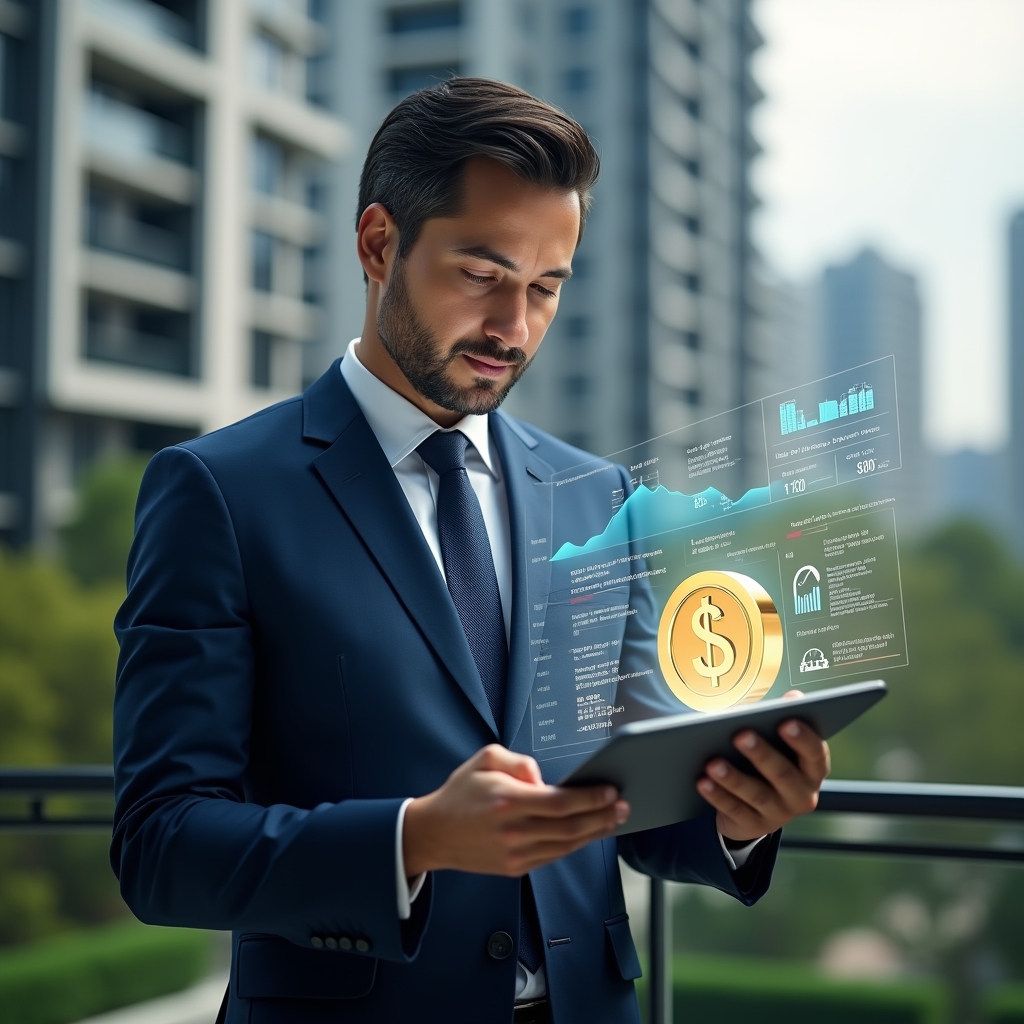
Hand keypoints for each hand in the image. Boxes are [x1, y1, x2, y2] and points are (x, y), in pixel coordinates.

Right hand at [403, 744, 629, 877]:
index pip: (560, 802)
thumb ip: (518, 761)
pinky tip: (588, 834)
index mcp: (507, 801)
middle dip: (603, 817)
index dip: (590, 798)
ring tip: (614, 820)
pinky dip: (575, 845)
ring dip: (595, 833)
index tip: (610, 790)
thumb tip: (543, 778)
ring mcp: (515, 854)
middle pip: (570, 827)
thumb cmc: (460, 793)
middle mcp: (514, 831)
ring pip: (566, 846)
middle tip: (624, 806)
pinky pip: (553, 856)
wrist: (433, 834)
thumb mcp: (484, 759)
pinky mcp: (514, 868)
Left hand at [697, 693, 830, 841]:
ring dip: (734, 778)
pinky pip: (735, 810)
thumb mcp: (780, 743)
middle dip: (761, 754)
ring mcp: (779, 814)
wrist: (759, 807)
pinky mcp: (754, 825)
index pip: (815, 755)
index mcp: (812, 769)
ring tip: (713, 763)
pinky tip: (702, 782)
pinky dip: (718, 796)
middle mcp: (802, 794)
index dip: (803, 739)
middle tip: (740, 735)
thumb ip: (784, 719)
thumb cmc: (771, 761)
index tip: (785, 721)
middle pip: (783, 775)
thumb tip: (793, 696)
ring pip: (757, 795)